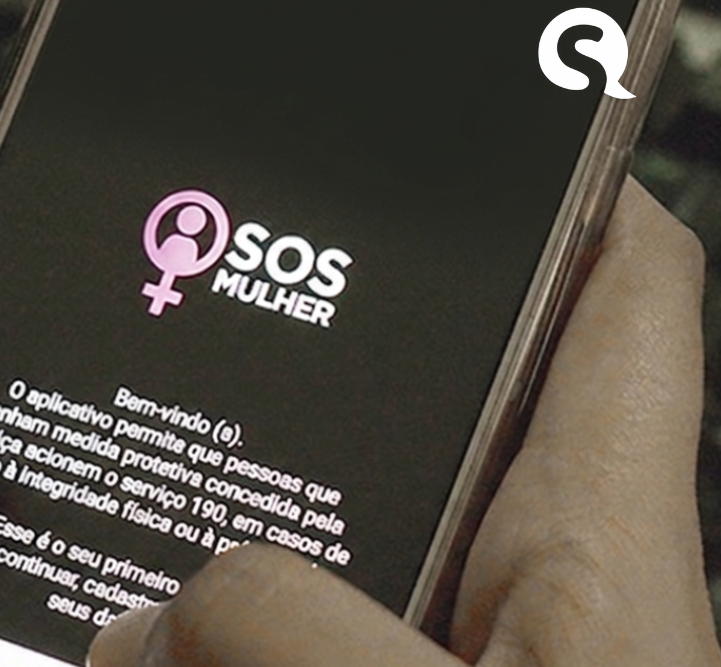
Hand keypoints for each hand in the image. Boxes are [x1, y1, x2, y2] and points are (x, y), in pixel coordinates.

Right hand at [88, 181, 720, 666]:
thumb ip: (291, 633)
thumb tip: (146, 622)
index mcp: (593, 536)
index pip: (620, 299)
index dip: (570, 195)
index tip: (483, 136)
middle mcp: (529, 581)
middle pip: (434, 403)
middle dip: (318, 355)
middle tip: (201, 306)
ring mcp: (456, 651)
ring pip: (333, 539)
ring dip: (236, 521)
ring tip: (130, 480)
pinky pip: (286, 639)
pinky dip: (218, 635)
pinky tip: (131, 637)